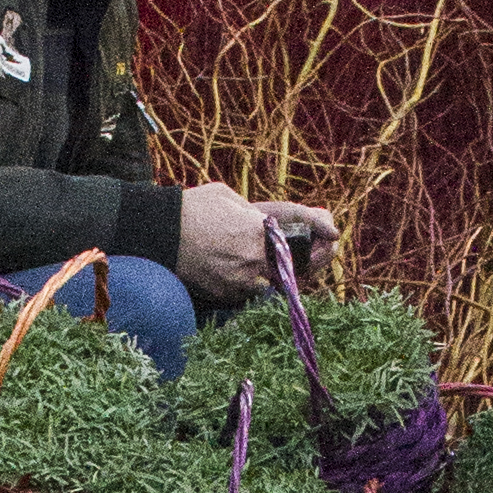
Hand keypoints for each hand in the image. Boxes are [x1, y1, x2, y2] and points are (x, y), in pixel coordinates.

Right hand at [178, 187, 337, 305]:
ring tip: (283, 262)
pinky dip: (257, 283)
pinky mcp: (228, 296)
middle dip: (314, 258)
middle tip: (323, 251)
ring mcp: (241, 281)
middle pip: (297, 266)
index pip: (303, 229)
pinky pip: (253, 294)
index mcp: (259, 229)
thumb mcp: (231, 197)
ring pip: (275, 284)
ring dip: (283, 274)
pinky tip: (253, 272)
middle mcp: (254, 259)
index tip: (334, 231)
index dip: (321, 227)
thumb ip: (263, 210)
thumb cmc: (194, 208)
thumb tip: (292, 217)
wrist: (158, 233)